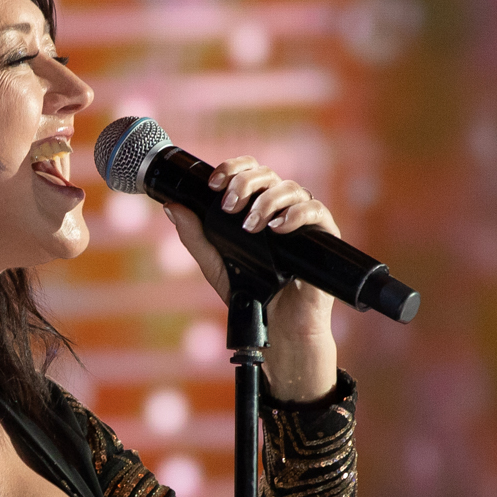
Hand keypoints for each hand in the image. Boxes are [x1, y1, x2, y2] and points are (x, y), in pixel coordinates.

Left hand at [160, 155, 341, 401]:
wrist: (277, 328)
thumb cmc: (250, 295)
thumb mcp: (214, 264)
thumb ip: (195, 237)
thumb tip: (172, 207)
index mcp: (258, 208)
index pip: (249, 172)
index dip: (233, 168)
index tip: (214, 184)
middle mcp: (281, 209)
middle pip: (269, 174)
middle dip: (246, 183)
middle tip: (229, 207)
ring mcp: (303, 221)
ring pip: (291, 188)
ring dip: (267, 201)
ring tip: (252, 226)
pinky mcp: (324, 236)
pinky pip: (316, 209)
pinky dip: (297, 213)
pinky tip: (279, 227)